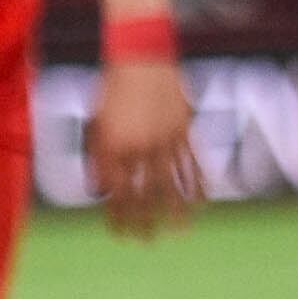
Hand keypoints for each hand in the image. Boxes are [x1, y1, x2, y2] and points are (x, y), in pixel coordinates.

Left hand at [86, 58, 199, 239]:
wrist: (139, 56)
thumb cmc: (112, 89)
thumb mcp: (97, 122)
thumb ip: (99, 156)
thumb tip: (100, 188)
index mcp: (113, 144)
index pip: (115, 191)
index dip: (117, 215)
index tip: (119, 234)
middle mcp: (139, 145)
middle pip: (143, 193)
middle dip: (143, 221)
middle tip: (145, 241)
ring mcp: (164, 139)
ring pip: (172, 183)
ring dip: (175, 211)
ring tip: (177, 232)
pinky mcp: (184, 131)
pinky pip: (193, 165)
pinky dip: (197, 187)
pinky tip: (200, 205)